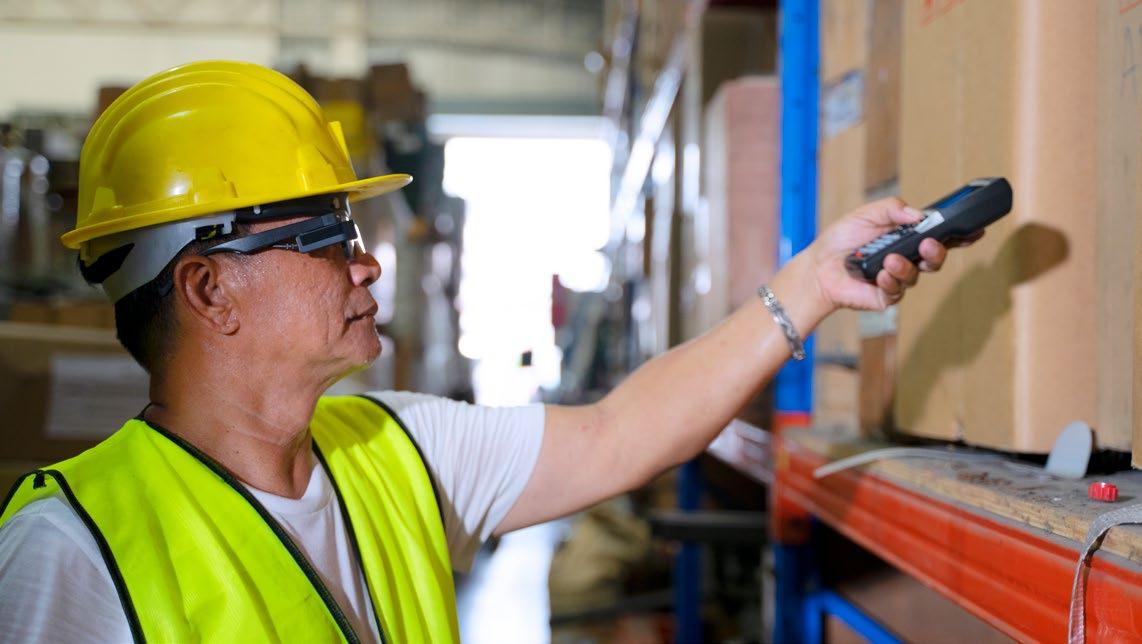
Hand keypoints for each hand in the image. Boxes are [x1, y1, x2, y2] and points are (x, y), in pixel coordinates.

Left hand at [807, 197, 981, 311]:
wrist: (819, 265)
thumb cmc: (843, 238)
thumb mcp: (867, 214)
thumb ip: (893, 209)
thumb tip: (919, 215)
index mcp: (908, 237)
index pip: (940, 236)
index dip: (960, 235)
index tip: (976, 230)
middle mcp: (908, 258)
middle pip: (936, 258)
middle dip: (938, 252)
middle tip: (928, 244)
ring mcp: (898, 278)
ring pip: (917, 275)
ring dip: (906, 267)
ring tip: (890, 260)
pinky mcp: (886, 296)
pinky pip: (897, 291)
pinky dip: (890, 282)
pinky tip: (879, 275)